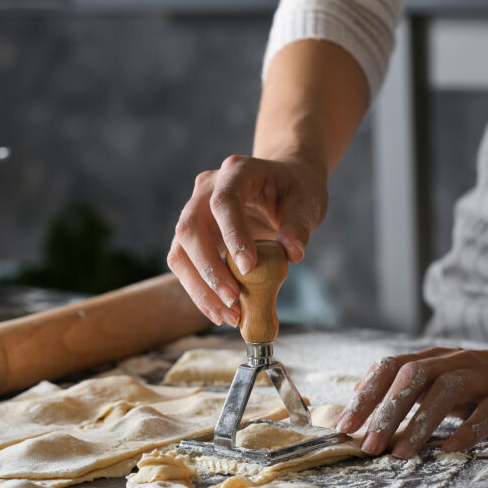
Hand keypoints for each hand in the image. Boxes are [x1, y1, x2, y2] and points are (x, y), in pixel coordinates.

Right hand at [167, 155, 327, 325]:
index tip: (250, 268)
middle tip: (233, 300)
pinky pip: (186, 267)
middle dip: (209, 269)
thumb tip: (293, 253)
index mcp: (237, 171)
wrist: (283, 186)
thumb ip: (299, 225)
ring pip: (180, 252)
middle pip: (190, 228)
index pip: (223, 202)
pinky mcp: (194, 239)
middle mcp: (207, 190)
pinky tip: (220, 313)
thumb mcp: (307, 203)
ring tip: (228, 316)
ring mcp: (195, 213)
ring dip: (200, 288)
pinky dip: (200, 292)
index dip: (232, 235)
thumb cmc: (295, 190)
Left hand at [334, 345, 487, 457]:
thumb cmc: (487, 381)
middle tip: (369, 444)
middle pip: (413, 375)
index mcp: (434, 358)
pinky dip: (469, 429)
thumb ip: (407, 389)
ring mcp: (487, 375)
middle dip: (387, 410)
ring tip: (403, 453)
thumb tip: (361, 399)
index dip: (366, 394)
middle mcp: (456, 361)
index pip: (391, 366)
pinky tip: (452, 449)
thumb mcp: (443, 380)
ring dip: (421, 421)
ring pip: (447, 390)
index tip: (345, 425)